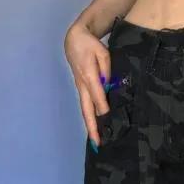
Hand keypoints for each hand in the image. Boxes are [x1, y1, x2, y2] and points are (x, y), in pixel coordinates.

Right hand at [64, 21, 111, 149]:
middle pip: (86, 109)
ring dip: (89, 125)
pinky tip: (94, 124)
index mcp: (89, 76)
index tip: (109, 122)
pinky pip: (85, 104)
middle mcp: (82, 85)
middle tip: (97, 144)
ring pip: (84, 109)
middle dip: (92, 127)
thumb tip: (109, 84)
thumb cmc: (90, 44)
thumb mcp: (103, 52)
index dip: (103, 109)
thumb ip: (107, 68)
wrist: (74, 39)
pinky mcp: (80, 87)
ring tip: (96, 140)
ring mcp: (79, 87)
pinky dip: (88, 116)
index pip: (97, 96)